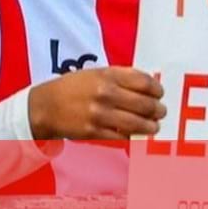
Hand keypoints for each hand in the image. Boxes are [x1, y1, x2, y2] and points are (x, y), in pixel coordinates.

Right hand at [28, 67, 165, 139]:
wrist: (46, 105)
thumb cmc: (75, 87)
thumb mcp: (98, 73)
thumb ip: (122, 77)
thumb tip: (150, 85)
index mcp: (109, 75)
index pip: (144, 82)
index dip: (157, 90)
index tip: (160, 94)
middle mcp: (106, 93)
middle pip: (144, 104)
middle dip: (157, 110)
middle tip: (161, 112)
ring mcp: (99, 114)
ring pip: (136, 123)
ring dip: (150, 126)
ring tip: (154, 127)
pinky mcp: (93, 131)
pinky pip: (120, 136)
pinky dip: (131, 136)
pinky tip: (135, 134)